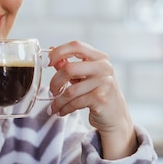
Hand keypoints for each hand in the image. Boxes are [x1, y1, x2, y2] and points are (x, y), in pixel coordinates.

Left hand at [48, 41, 137, 159]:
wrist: (116, 117)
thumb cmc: (99, 94)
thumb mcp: (85, 77)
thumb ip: (70, 65)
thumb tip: (51, 51)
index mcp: (100, 58)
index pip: (76, 46)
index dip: (58, 52)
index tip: (46, 62)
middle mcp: (104, 68)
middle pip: (69, 69)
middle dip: (55, 82)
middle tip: (51, 91)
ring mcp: (104, 83)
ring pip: (70, 91)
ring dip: (58, 101)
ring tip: (54, 106)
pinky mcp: (101, 99)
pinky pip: (74, 103)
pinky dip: (64, 109)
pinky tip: (62, 111)